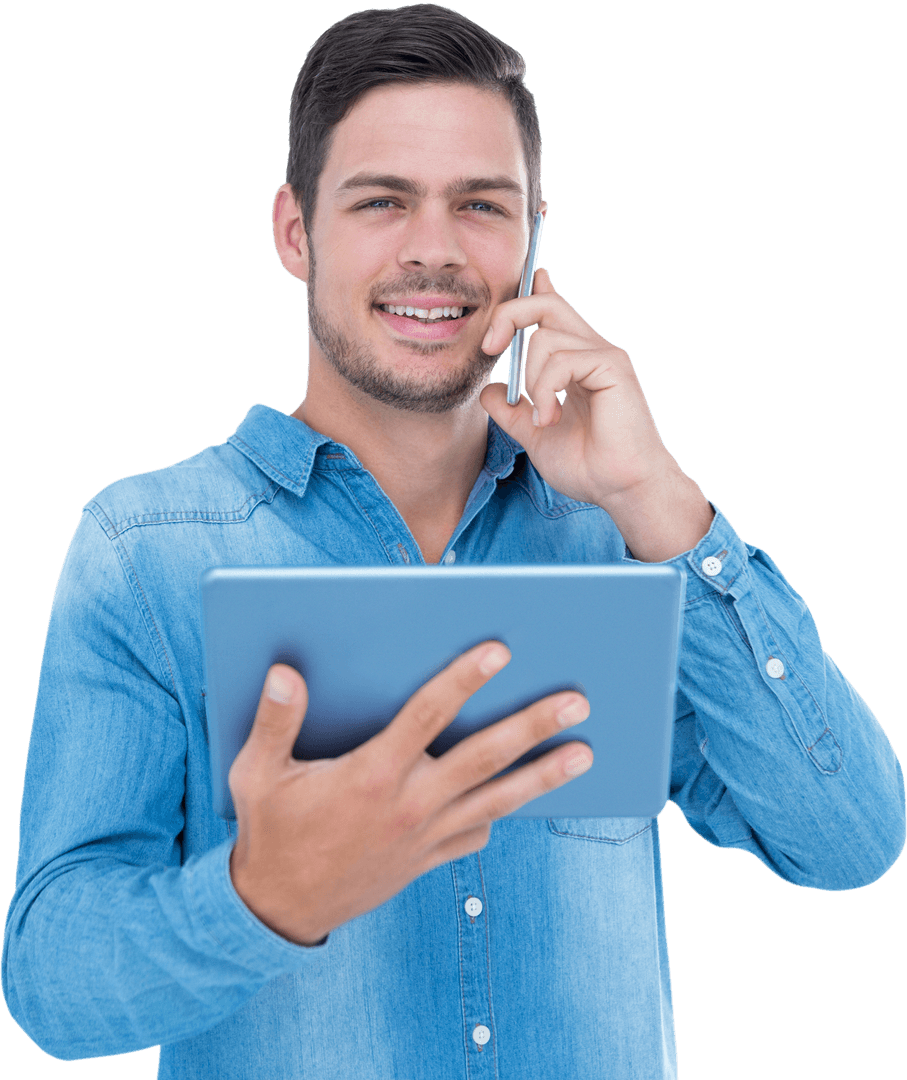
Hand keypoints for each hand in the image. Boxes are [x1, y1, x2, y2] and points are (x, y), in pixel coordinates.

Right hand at [228, 643, 591, 945]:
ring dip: (543, 775)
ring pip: (496, 799)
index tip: (500, 651)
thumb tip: (284, 672)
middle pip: (483, 757)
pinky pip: (475, 835)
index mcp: (372, 775)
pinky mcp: (426, 860)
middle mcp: (409, 804)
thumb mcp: (256, 774)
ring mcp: (424, 836)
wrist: (279, 910)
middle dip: (533, 726)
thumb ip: (274, 721)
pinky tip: (520, 799)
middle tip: (577, 701)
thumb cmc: (270, 832)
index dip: (463, 679)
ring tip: (585, 754)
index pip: (427, 715)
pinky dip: (499, 815)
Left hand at [479, 268, 712, 559]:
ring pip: (545, 337)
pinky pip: (561, 361)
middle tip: (489, 347)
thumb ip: (512, 411)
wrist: (621, 489)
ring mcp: (605, 356)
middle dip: (509, 315)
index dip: (530, 293)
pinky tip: (551, 418)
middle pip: (546, 304)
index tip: (510, 301)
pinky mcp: (612, 366)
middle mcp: (592, 351)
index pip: (552, 311)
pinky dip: (545, 391)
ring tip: (545, 419)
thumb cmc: (589, 466)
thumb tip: (488, 390)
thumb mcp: (536, 435)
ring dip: (531, 382)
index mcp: (577, 361)